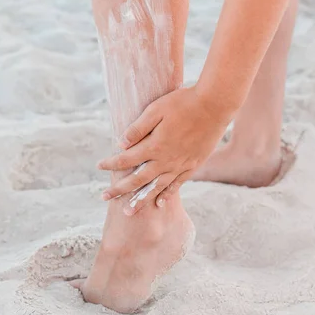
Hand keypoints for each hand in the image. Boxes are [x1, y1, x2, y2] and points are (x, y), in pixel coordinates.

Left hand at [98, 85, 232, 214]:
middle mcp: (165, 160)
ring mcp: (180, 165)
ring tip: (129, 212)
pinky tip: (159, 203)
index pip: (125, 159)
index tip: (99, 166)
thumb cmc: (183, 102)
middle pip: (137, 180)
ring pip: (156, 188)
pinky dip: (166, 194)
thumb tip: (120, 144)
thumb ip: (138, 128)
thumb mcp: (156, 109)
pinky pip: (177, 185)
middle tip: (104, 198)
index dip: (111, 163)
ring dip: (141, 200)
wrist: (215, 105)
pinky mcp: (193, 165)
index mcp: (154, 146)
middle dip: (119, 190)